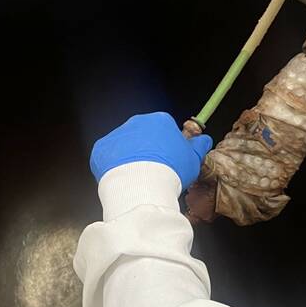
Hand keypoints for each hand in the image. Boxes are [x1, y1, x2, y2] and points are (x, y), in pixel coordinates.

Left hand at [90, 113, 212, 191]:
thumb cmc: (171, 171)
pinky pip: (108, 157)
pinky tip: (124, 179)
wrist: (142, 186)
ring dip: (130, 159)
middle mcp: (137, 122)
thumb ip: (199, 147)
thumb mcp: (193, 160)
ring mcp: (117, 134)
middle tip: (154, 171)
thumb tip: (204, 139)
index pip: (165, 130)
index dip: (168, 147)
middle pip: (144, 135)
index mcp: (160, 120)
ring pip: (125, 146)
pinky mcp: (101, 149)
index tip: (169, 162)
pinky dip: (113, 167)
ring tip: (138, 178)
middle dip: (148, 151)